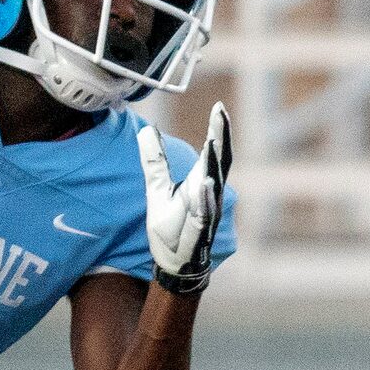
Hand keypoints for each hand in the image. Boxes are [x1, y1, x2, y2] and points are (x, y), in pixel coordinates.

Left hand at [140, 101, 228, 294]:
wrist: (174, 263)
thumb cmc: (171, 227)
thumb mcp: (157, 189)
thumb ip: (155, 161)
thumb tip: (147, 130)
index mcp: (201, 183)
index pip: (214, 152)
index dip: (218, 130)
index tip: (219, 107)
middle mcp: (209, 194)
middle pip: (220, 162)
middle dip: (222, 139)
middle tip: (221, 115)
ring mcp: (207, 212)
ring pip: (214, 184)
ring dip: (214, 164)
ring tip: (214, 141)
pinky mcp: (199, 230)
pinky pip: (205, 211)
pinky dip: (206, 197)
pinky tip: (205, 182)